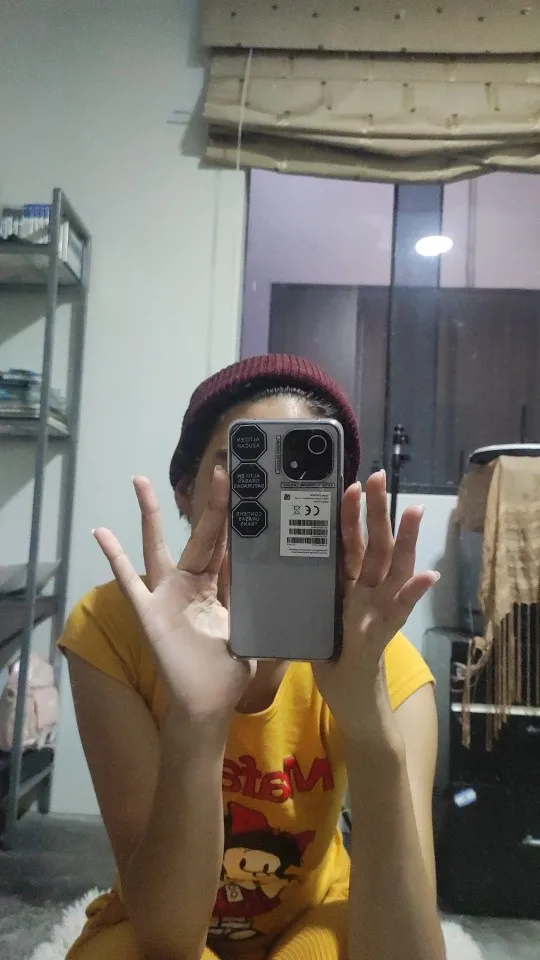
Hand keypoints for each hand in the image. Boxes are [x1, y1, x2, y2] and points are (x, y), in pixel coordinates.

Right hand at [93, 467, 254, 729]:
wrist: (207, 705)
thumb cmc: (229, 672)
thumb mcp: (254, 632)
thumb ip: (267, 608)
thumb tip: (303, 591)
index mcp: (219, 587)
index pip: (230, 546)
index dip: (239, 519)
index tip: (250, 488)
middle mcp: (192, 583)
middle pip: (203, 536)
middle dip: (211, 504)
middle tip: (220, 468)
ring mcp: (167, 595)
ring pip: (159, 546)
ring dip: (150, 514)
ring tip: (140, 479)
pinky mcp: (149, 612)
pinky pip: (128, 582)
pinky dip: (114, 557)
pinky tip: (100, 532)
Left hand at [313, 471, 438, 741]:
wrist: (350, 700)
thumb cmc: (329, 656)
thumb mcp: (310, 618)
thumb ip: (300, 594)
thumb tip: (269, 564)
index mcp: (345, 586)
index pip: (346, 543)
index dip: (347, 515)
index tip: (348, 484)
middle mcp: (366, 592)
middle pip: (373, 545)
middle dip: (376, 512)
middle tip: (379, 476)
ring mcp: (378, 611)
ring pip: (392, 569)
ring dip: (404, 539)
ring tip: (413, 510)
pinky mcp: (380, 636)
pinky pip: (398, 612)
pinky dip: (413, 594)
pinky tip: (428, 576)